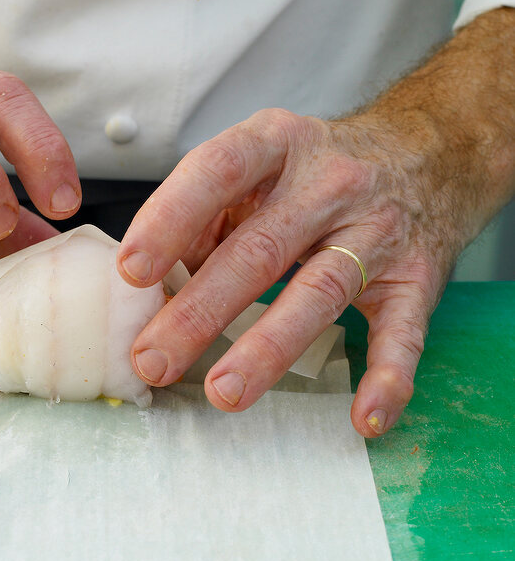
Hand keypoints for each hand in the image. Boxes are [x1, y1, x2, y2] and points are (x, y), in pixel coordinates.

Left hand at [118, 9, 514, 435]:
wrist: (430, 154)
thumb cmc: (317, 170)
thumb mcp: (261, 164)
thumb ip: (206, 216)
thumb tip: (150, 287)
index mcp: (278, 143)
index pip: (218, 171)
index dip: (171, 219)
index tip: (131, 271)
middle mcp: (329, 183)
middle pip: (259, 250)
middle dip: (200, 310)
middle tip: (152, 359)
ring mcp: (377, 231)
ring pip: (319, 292)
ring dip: (269, 347)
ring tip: (224, 393)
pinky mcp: (417, 277)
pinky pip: (404, 332)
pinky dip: (388, 378)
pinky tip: (364, 417)